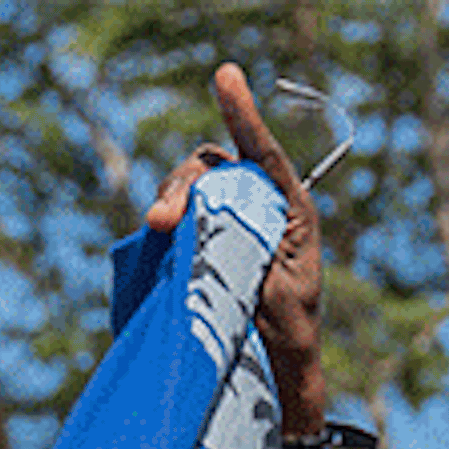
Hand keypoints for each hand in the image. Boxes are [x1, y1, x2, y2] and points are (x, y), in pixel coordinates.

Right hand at [148, 63, 324, 423]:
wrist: (276, 371)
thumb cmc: (288, 334)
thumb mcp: (276, 287)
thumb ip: (246, 248)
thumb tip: (208, 220)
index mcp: (289, 209)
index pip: (263, 152)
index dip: (243, 115)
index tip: (224, 77)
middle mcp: (258, 206)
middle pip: (214, 166)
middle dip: (184, 184)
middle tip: (163, 221)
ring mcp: (228, 222)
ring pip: (191, 187)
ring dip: (171, 201)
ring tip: (160, 228)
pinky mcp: (202, 244)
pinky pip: (179, 217)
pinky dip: (166, 220)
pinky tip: (159, 233)